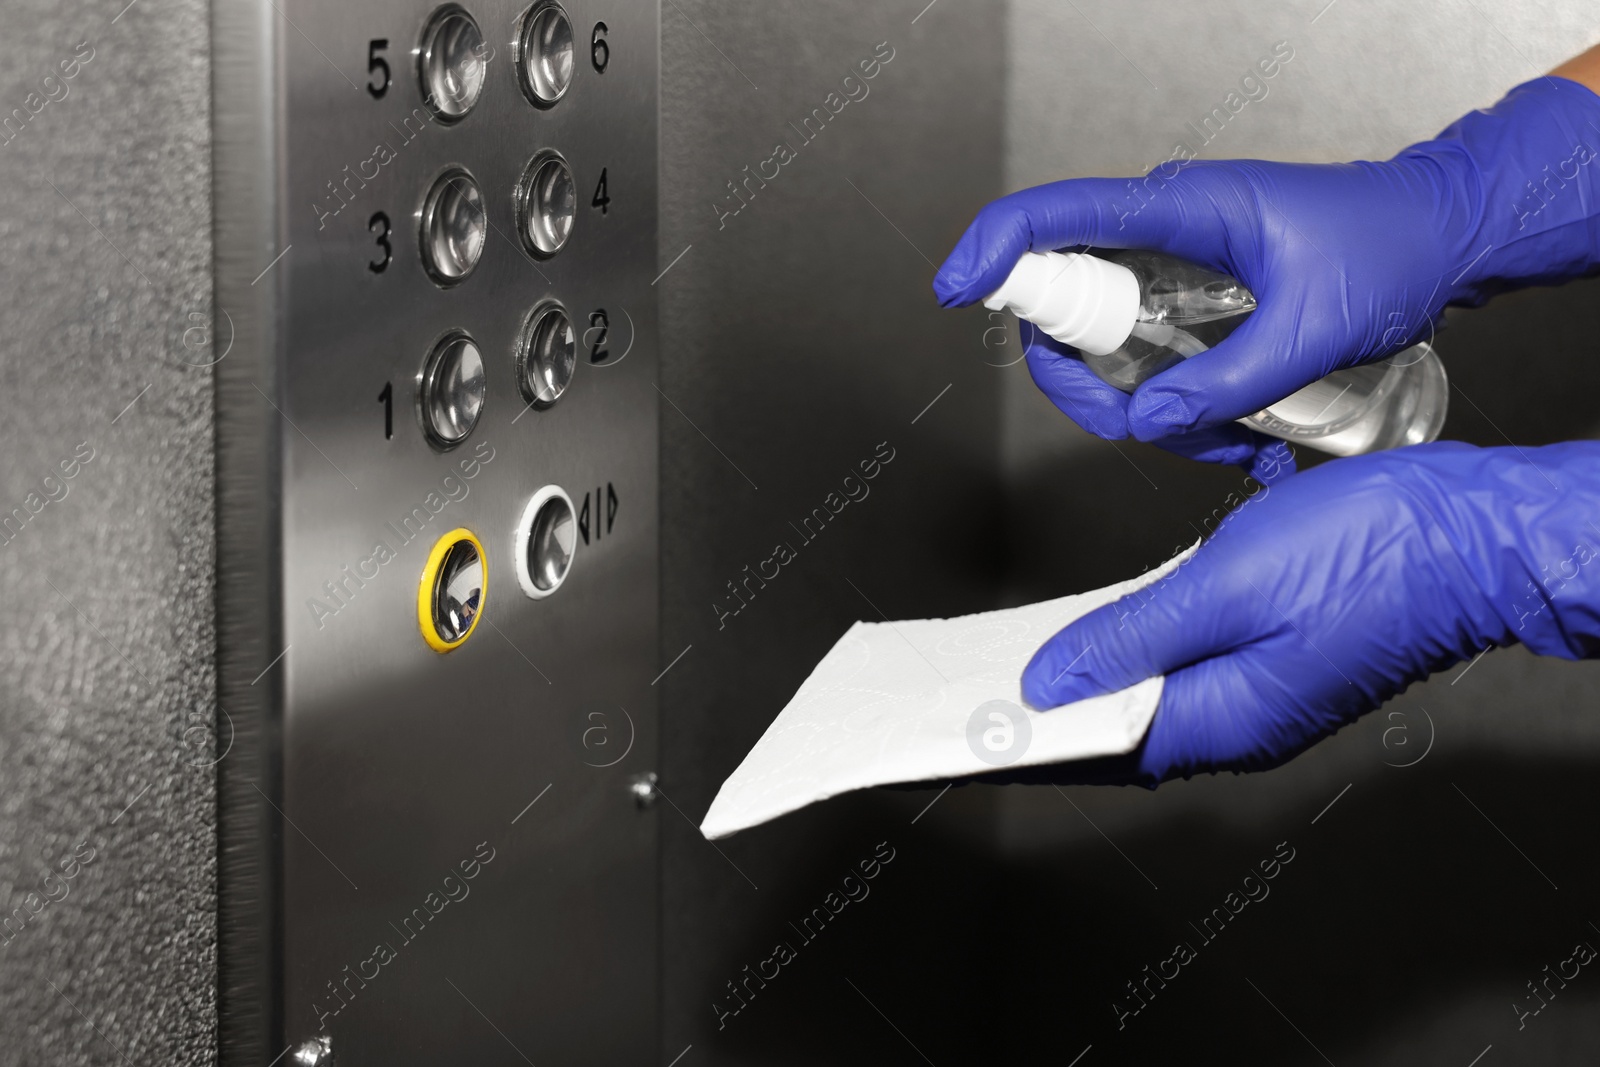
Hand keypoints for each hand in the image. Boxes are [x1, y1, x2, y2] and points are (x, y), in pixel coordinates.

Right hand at [935, 78, 1599, 452]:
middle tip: (1128, 424)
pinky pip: (1147, 367)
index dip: (992, 247)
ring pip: (1104, 351)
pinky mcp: (1190, 307)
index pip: (1055, 214)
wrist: (1438, 242)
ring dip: (1142, 409)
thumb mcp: (1315, 327)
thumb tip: (1148, 421)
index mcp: (1179, 209)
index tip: (954, 289)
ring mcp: (1171, 274)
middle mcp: (1161, 238)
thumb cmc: (1388, 251)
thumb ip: (1229, 381)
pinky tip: (1236, 434)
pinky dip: (1175, 411)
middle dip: (1081, 381)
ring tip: (1223, 438)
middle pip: (1062, 306)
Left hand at [1019, 442, 1599, 784]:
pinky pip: (1184, 673)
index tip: (961, 734)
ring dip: (1085, 685)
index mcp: (1222, 723)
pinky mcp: (1278, 664)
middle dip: (1042, 715)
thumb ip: (1129, 639)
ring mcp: (1262, 698)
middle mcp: (1240, 726)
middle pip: (1115, 733)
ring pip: (1148, 702)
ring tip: (1014, 660)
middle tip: (969, 692)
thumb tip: (1048, 683)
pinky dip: (1132, 656)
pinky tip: (1098, 630)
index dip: (1023, 742)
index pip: (1093, 751)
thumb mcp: (1224, 585)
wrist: (1475, 534)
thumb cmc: (1370, 551)